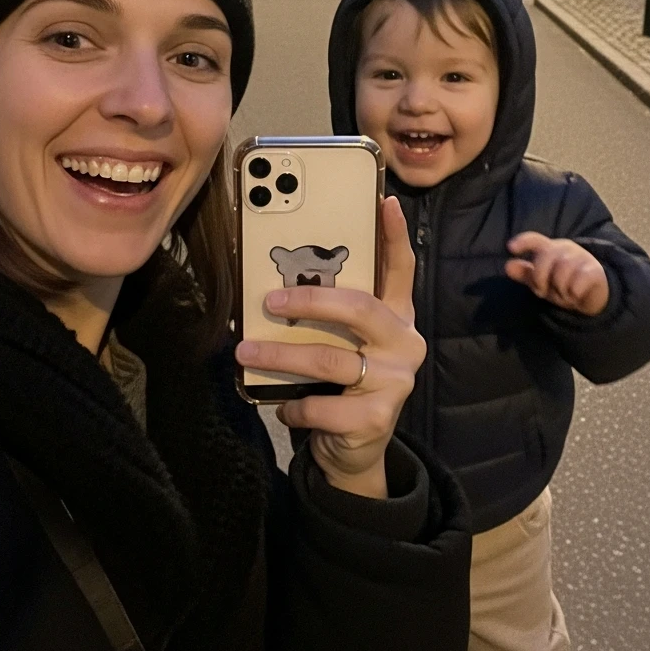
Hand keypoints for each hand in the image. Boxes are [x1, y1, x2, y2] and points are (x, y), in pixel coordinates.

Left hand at [235, 197, 424, 497]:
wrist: (357, 448)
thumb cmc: (342, 384)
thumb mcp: (343, 345)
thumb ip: (329, 318)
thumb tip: (276, 285)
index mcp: (397, 317)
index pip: (401, 269)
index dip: (395, 235)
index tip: (388, 201)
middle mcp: (404, 343)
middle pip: (359, 308)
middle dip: (309, 301)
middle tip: (269, 302)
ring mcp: (396, 381)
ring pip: (330, 360)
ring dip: (280, 356)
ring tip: (245, 352)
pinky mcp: (378, 418)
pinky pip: (322, 407)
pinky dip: (294, 406)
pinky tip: (283, 406)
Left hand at [505, 232, 609, 315]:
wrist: (593, 295)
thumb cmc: (564, 283)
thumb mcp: (543, 280)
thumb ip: (526, 273)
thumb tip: (507, 266)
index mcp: (551, 248)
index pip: (535, 239)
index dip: (523, 242)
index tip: (511, 248)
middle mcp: (565, 248)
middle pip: (545, 257)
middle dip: (540, 279)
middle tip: (544, 291)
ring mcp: (581, 257)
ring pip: (561, 273)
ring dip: (559, 290)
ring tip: (564, 294)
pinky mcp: (594, 270)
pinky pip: (577, 283)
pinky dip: (573, 293)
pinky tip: (576, 294)